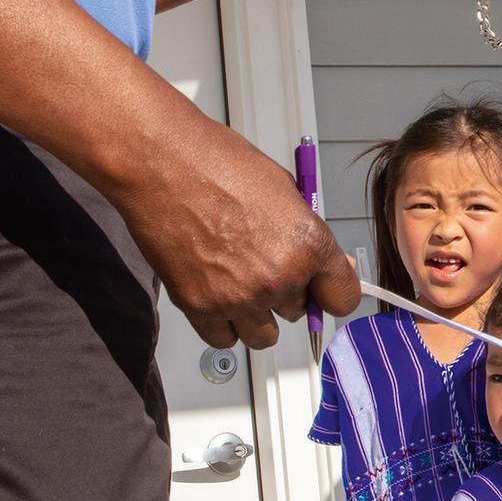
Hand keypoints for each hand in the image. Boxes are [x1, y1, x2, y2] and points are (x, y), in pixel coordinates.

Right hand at [103, 118, 361, 349]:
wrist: (159, 162)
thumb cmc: (216, 161)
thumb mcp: (283, 187)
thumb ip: (308, 232)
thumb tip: (330, 261)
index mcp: (307, 244)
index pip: (342, 298)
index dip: (331, 291)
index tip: (322, 289)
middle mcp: (278, 277)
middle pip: (299, 311)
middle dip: (286, 292)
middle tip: (264, 263)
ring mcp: (238, 297)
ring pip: (263, 335)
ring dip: (258, 316)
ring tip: (241, 283)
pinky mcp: (199, 307)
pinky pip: (224, 339)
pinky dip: (224, 324)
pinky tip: (218, 295)